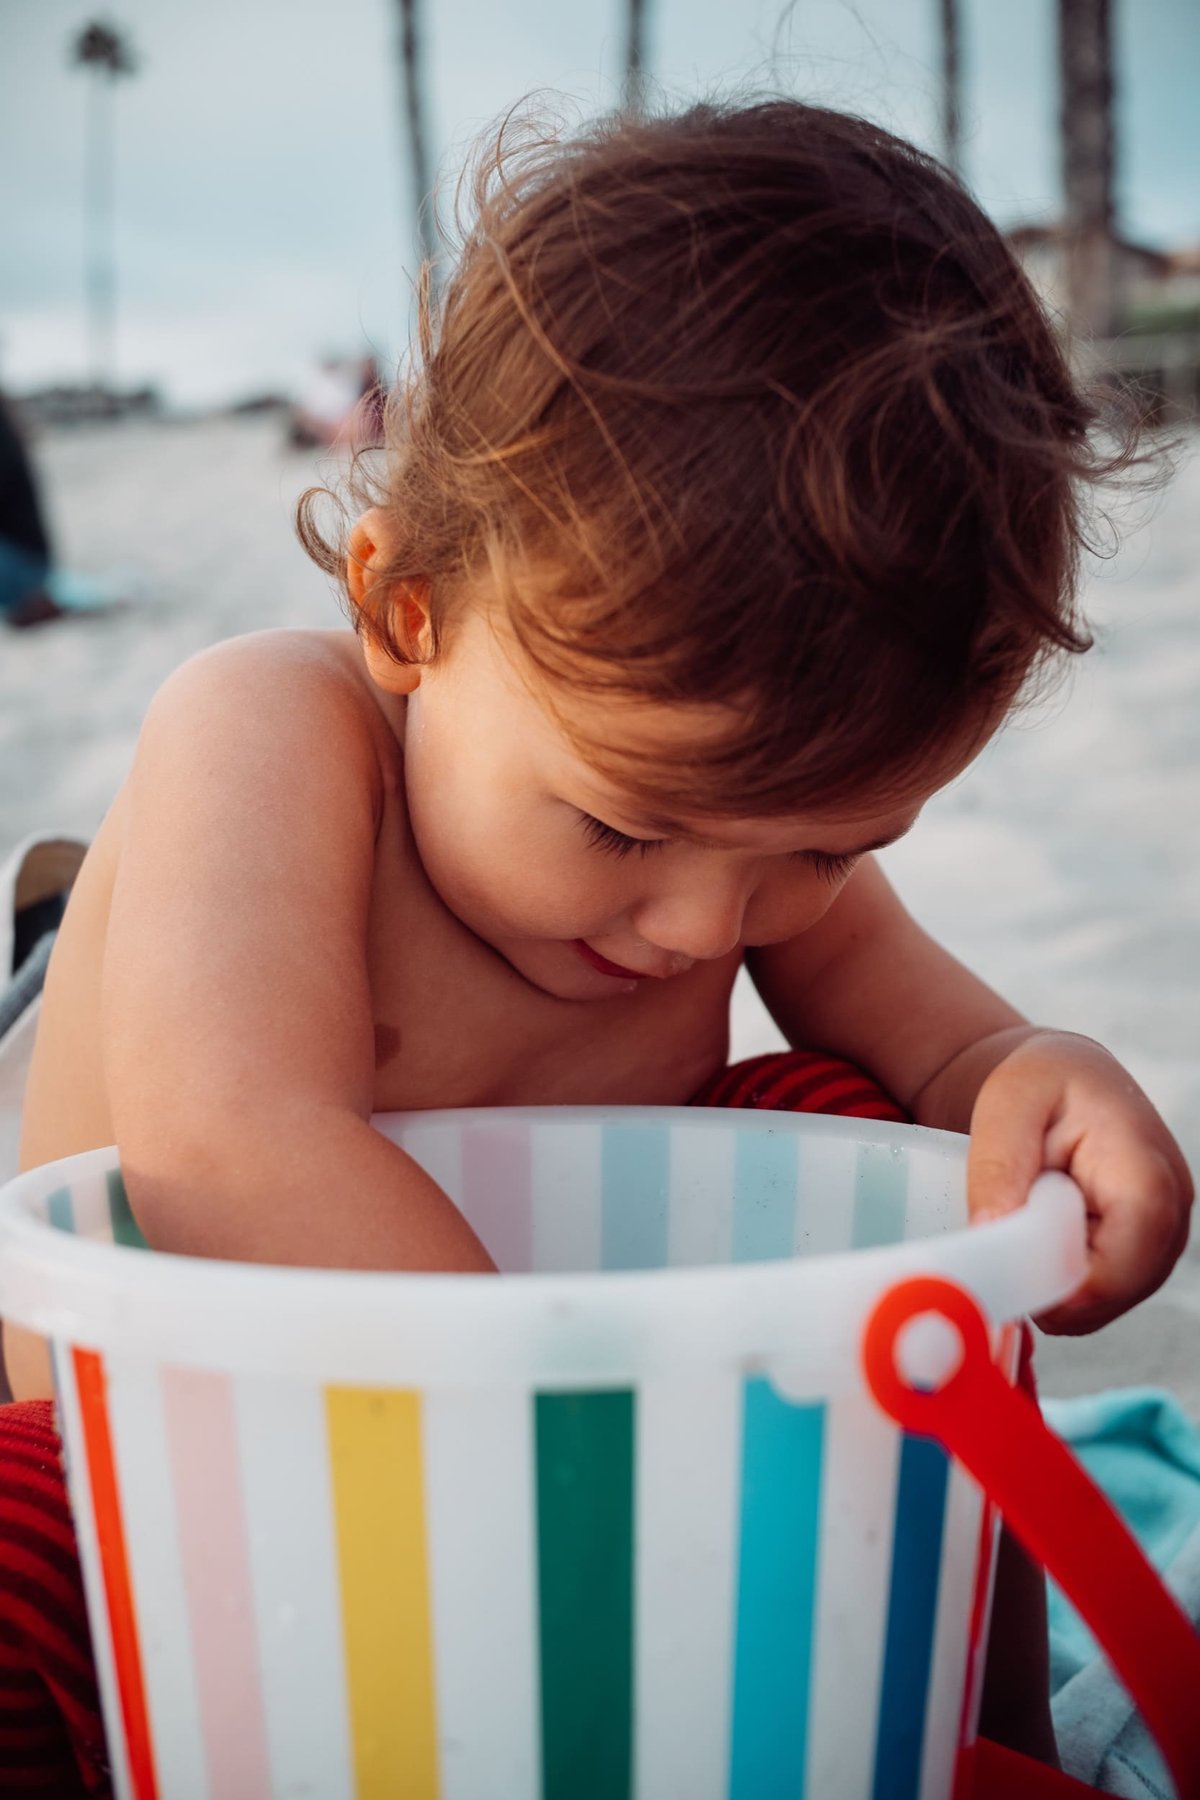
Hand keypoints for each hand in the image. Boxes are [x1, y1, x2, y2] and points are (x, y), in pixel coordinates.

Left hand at [966, 1030, 1193, 1333]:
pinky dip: (1066, 1285)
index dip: (1070, 1288)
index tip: (1014, 1282)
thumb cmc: (1039, 1083)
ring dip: (1058, 1288)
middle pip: (1120, 1290)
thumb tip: (993, 1236)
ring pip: (1111, 1300)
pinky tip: (1039, 1246)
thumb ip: (998, 1171)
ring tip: (1022, 1233)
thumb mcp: (1004, 1108)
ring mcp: (1165, 1230)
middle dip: (1056, 1292)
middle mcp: (1172, 1206)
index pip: (1125, 1261)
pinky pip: (1106, 1292)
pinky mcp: (1147, 1245)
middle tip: (1001, 1257)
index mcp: (1144, 1168)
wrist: (1060, 1076)